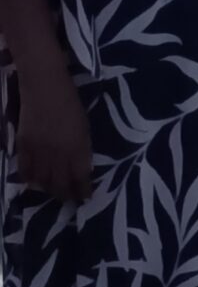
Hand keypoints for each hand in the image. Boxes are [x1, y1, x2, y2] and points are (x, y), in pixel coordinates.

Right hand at [10, 77, 90, 202]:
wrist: (44, 87)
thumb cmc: (70, 103)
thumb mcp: (84, 127)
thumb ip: (81, 149)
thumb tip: (79, 168)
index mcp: (77, 146)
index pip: (80, 177)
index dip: (82, 190)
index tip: (85, 197)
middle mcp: (57, 152)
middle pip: (59, 182)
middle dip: (65, 194)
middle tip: (69, 199)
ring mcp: (38, 150)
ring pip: (41, 179)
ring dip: (48, 189)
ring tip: (53, 193)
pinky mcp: (23, 145)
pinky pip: (25, 169)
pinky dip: (30, 179)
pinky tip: (34, 183)